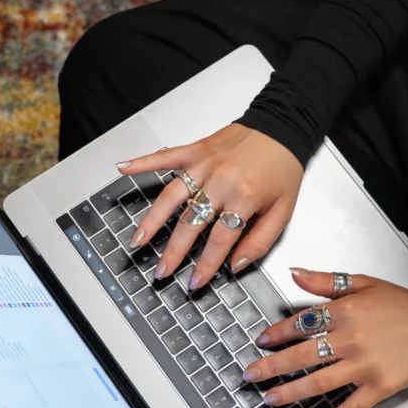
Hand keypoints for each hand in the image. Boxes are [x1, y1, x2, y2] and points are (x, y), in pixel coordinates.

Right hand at [116, 123, 302, 287]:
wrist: (283, 125)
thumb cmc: (283, 168)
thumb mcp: (283, 211)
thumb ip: (260, 241)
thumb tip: (235, 264)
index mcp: (244, 197)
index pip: (219, 240)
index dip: (206, 265)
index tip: (195, 281)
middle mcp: (221, 180)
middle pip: (190, 223)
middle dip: (173, 252)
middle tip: (161, 271)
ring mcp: (204, 164)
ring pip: (171, 196)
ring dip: (152, 220)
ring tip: (138, 240)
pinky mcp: (196, 149)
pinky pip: (166, 157)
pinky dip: (143, 162)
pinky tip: (123, 168)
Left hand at [241, 268, 407, 407]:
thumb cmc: (404, 305)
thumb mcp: (364, 283)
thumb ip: (326, 281)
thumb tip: (295, 274)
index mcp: (345, 312)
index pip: (301, 324)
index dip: (277, 334)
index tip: (262, 341)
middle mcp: (351, 339)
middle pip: (302, 356)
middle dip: (272, 367)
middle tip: (250, 375)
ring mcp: (365, 366)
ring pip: (319, 383)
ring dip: (291, 393)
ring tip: (269, 399)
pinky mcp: (379, 387)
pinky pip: (351, 407)